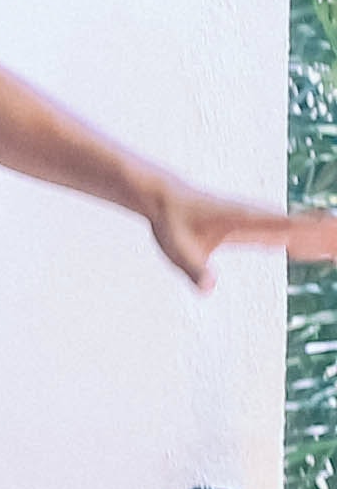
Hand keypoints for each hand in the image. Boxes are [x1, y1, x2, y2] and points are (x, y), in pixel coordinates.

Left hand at [145, 179, 336, 287]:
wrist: (167, 199)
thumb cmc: (172, 223)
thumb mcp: (177, 250)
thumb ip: (194, 269)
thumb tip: (208, 289)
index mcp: (244, 221)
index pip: (283, 227)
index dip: (309, 231)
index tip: (332, 232)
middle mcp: (257, 218)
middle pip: (301, 227)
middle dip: (325, 235)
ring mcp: (259, 220)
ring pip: (300, 228)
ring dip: (324, 235)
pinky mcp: (256, 224)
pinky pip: (289, 232)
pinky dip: (309, 238)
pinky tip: (321, 248)